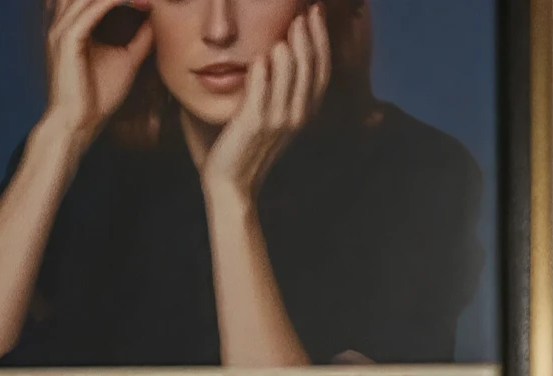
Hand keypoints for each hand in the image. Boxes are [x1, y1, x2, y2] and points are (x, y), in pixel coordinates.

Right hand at [40, 0, 153, 147]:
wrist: (78, 124)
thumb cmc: (97, 98)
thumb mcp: (126, 61)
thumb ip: (140, 39)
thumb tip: (155, 20)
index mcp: (72, 24)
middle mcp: (63, 21)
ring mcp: (62, 27)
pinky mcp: (68, 38)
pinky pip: (92, 8)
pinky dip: (113, 1)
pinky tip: (136, 1)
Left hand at [200, 4, 327, 204]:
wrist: (232, 182)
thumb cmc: (246, 145)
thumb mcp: (269, 113)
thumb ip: (275, 85)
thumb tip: (274, 49)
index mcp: (302, 113)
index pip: (320, 71)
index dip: (321, 40)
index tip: (315, 12)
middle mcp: (296, 117)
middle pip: (310, 69)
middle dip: (310, 37)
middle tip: (305, 10)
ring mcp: (277, 121)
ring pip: (291, 77)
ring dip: (292, 49)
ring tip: (290, 24)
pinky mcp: (254, 124)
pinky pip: (261, 91)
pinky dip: (263, 71)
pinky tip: (263, 53)